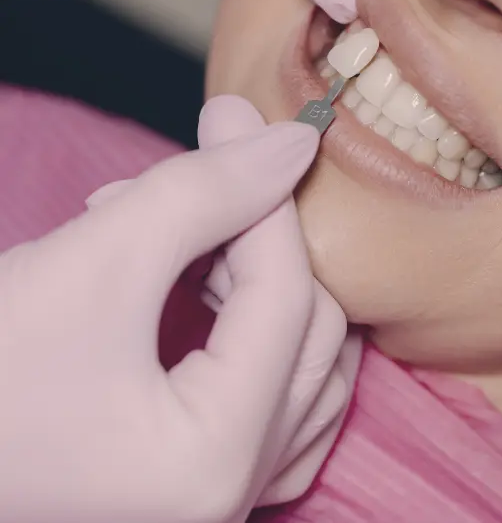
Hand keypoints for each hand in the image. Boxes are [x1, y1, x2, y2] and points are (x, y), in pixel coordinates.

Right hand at [0, 96, 359, 522]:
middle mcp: (230, 499)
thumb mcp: (94, 262)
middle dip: (254, 239)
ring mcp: (211, 502)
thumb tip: (292, 144)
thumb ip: (204, 194)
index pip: (285, 295)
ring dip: (252, 282)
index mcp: (214, 460)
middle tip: (194, 184)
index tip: (234, 119)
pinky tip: (198, 286)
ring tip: (177, 237)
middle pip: (306, 332)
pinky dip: (248, 331)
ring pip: (297, 367)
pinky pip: (268, 403)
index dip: (264, 193)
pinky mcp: (186, 486)